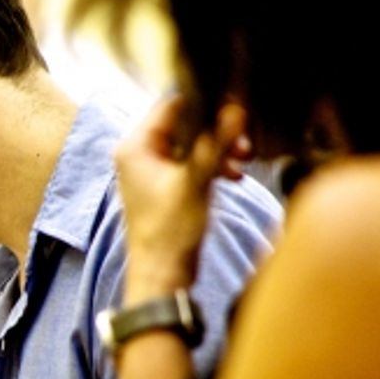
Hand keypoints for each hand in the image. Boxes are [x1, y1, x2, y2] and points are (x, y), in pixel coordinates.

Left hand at [115, 97, 251, 302]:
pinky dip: (212, 165)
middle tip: (243, 144)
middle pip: (183, 123)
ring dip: (218, 148)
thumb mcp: (196, 182)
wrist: (163, 274)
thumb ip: (215, 143)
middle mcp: (139, 153)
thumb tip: (236, 110)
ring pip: (191, 143)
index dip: (205, 104)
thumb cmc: (170, 231)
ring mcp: (151, 169)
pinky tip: (232, 176)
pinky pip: (191, 162)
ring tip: (242, 162)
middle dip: (216, 130)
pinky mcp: (165, 185)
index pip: (171, 105)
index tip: (236, 110)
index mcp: (136, 146)